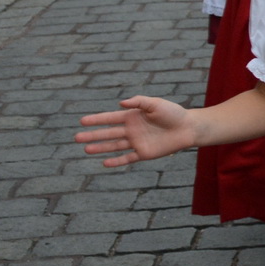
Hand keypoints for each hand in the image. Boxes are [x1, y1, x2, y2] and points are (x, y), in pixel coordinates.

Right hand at [76, 96, 195, 166]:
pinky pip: (127, 158)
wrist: (188, 127)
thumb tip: (121, 104)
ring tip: (86, 149)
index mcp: (133, 116)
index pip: (110, 119)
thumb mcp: (155, 104)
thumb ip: (139, 102)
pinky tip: (104, 163)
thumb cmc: (173, 113)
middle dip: (93, 135)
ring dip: (100, 148)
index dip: (96, 120)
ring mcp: (137, 142)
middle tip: (76, 138)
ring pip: (114, 146)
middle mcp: (132, 130)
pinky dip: (117, 161)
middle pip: (108, 133)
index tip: (82, 121)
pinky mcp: (144, 153)